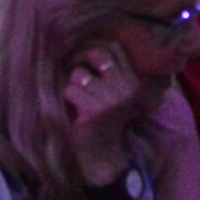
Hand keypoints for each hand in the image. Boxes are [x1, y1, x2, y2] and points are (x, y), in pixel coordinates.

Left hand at [61, 41, 142, 178]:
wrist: (102, 157)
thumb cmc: (102, 121)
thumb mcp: (112, 94)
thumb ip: (106, 72)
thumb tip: (81, 43)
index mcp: (132, 81)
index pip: (113, 47)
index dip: (93, 47)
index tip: (82, 59)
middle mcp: (126, 87)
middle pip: (97, 54)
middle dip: (79, 59)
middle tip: (74, 74)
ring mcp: (111, 99)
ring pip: (78, 74)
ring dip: (71, 85)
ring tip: (77, 100)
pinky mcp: (94, 110)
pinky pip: (70, 90)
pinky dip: (66, 99)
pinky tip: (74, 111)